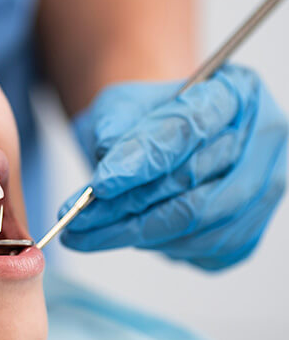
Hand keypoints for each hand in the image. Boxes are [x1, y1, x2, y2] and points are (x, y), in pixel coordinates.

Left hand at [60, 64, 287, 269]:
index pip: (191, 127)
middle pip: (193, 180)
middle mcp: (262, 140)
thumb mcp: (118, 105)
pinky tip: (120, 235)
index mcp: (235, 90)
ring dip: (132, 232)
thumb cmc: (140, 117)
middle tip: (76, 218)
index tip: (100, 184)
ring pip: (196, 221)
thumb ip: (113, 126)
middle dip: (126, 204)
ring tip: (84, 231)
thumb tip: (111, 169)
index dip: (144, 159)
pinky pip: (200, 248)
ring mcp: (262, 189)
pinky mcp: (247, 231)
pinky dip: (155, 245)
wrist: (158, 140)